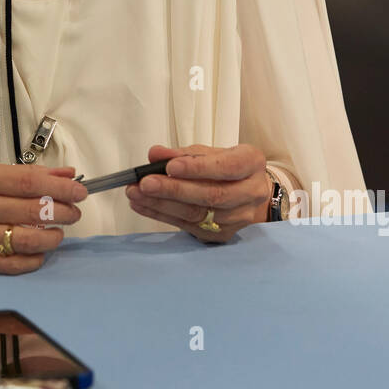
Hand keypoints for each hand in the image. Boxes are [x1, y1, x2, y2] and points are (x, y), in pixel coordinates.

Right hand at [0, 161, 87, 273]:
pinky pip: (11, 264)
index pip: (30, 182)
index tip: (78, 190)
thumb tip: (65, 174)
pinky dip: (32, 260)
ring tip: (58, 232)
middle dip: (63, 211)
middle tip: (73, 211)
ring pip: (26, 239)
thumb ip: (26, 173)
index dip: (60, 187)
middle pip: (32, 209)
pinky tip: (39, 253)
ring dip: (51, 237)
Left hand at [125, 143, 270, 242]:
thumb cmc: (227, 168)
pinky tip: (143, 205)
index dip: (198, 168)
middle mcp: (251, 192)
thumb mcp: (211, 153)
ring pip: (198, 214)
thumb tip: (155, 154)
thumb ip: (183, 153)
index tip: (170, 167)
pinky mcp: (223, 235)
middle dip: (174, 189)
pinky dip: (162, 215)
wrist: (251, 195)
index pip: (227, 167)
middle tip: (145, 183)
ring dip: (162, 205)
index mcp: (251, 163)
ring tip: (137, 194)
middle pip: (212, 195)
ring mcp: (239, 218)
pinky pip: (189, 226)